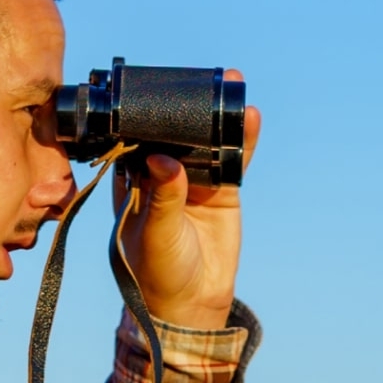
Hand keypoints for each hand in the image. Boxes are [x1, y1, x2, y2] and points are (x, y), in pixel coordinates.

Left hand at [116, 70, 256, 329]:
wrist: (191, 303)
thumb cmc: (157, 271)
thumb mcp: (154, 234)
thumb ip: (161, 198)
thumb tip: (163, 161)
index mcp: (133, 183)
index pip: (136, 140)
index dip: (146, 114)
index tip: (158, 90)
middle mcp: (162, 176)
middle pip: (175, 133)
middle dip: (188, 108)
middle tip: (200, 79)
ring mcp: (195, 182)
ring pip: (207, 141)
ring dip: (219, 116)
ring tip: (232, 84)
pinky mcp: (223, 192)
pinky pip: (233, 160)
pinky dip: (242, 140)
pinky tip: (250, 117)